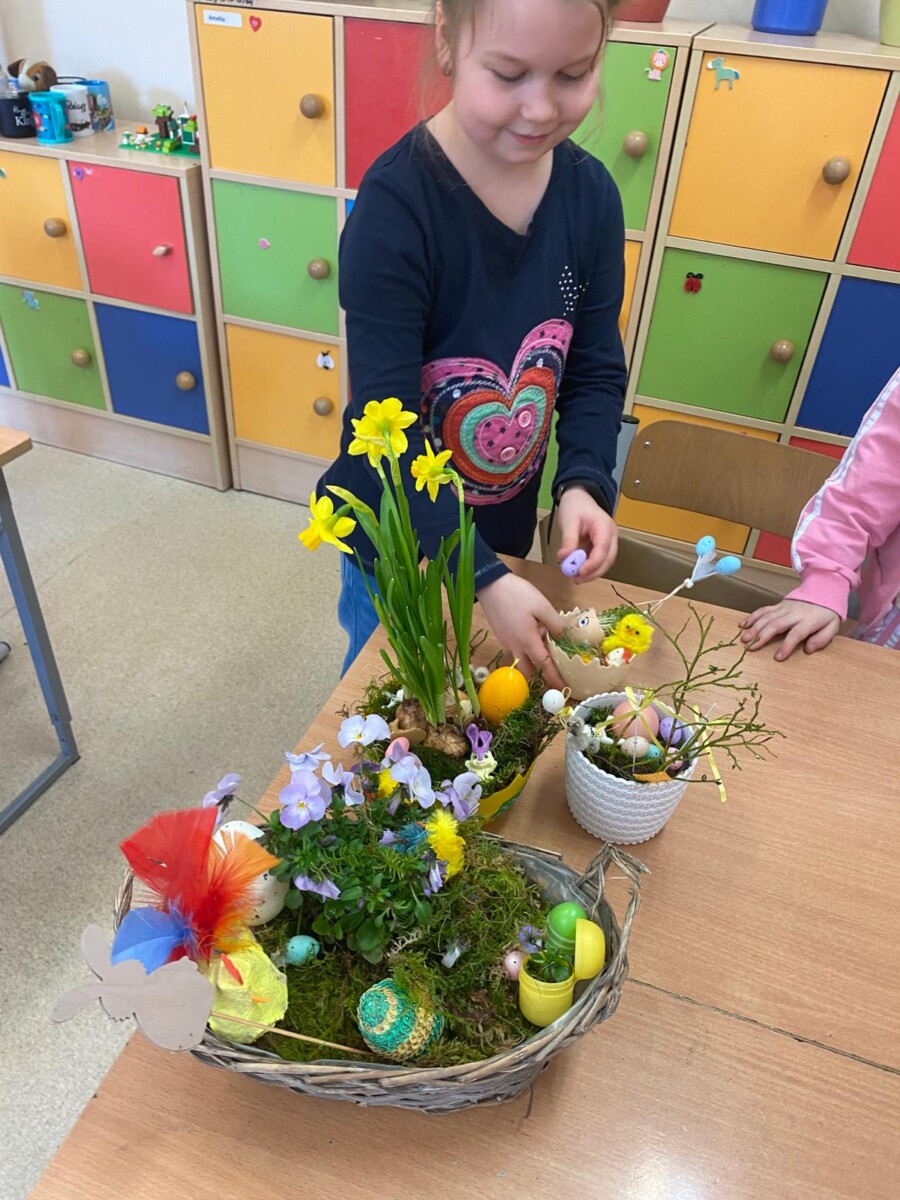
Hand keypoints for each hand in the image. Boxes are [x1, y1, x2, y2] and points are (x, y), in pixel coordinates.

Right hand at [477, 573, 566, 688]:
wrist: (490, 585)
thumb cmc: (518, 594)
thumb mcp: (542, 606)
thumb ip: (555, 625)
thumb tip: (563, 638)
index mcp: (528, 641)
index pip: (544, 666)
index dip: (555, 678)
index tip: (563, 689)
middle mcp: (515, 646)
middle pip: (528, 670)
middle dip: (540, 676)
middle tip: (553, 674)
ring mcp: (506, 642)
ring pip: (521, 659)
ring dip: (532, 661)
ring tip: (543, 647)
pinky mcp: (501, 636)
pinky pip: (515, 648)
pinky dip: (525, 648)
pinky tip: (531, 632)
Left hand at [556, 486, 617, 581]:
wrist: (579, 498)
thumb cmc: (575, 506)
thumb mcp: (569, 521)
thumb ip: (568, 540)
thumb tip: (564, 557)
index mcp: (604, 526)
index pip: (603, 549)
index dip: (593, 564)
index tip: (580, 573)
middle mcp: (611, 535)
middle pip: (608, 559)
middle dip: (594, 572)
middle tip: (577, 580)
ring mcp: (609, 541)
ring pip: (605, 562)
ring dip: (592, 572)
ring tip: (575, 577)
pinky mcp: (603, 545)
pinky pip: (599, 559)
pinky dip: (590, 567)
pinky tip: (578, 571)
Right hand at [739, 599, 840, 660]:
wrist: (822, 591)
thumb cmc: (826, 614)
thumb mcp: (832, 627)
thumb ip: (821, 639)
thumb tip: (808, 649)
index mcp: (808, 621)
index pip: (796, 634)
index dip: (786, 646)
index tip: (777, 658)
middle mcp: (793, 614)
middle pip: (776, 624)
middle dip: (762, 636)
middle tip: (751, 648)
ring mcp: (784, 608)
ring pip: (766, 617)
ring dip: (754, 628)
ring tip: (744, 639)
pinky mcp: (777, 605)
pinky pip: (763, 610)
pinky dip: (751, 617)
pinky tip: (742, 625)